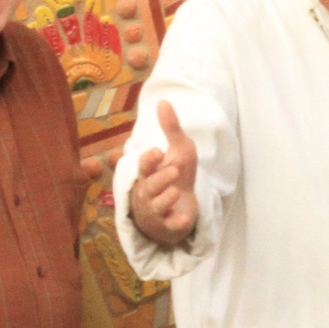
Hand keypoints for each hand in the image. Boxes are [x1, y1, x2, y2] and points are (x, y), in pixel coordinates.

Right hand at [127, 102, 200, 247]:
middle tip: (174, 170)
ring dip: (165, 199)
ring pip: (156, 206)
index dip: (149, 160)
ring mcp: (158, 210)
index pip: (144, 166)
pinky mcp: (170, 225)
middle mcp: (148, 192)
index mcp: (149, 173)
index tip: (158, 151)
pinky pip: (170, 226)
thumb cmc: (176, 173)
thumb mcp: (178, 149)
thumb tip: (163, 101)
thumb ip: (170, 128)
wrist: (182, 202)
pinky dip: (176, 223)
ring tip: (176, 190)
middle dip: (159, 179)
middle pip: (149, 186)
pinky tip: (184, 220)